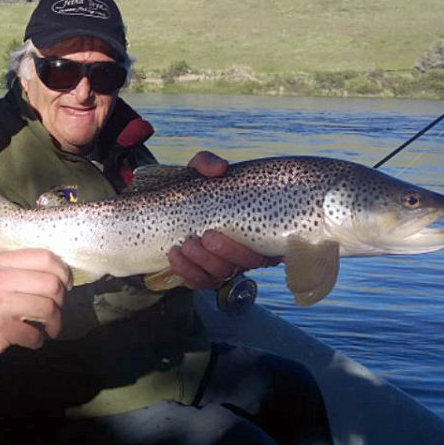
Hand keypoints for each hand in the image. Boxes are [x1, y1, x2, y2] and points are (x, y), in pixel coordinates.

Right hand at [0, 249, 71, 359]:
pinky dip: (38, 340)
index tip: (65, 285)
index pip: (45, 257)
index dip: (63, 272)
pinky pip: (34, 334)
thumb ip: (24, 270)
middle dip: (61, 301)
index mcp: (1, 262)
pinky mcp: (0, 328)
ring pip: (47, 309)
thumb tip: (62, 275)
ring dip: (55, 323)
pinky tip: (32, 339)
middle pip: (51, 284)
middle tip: (56, 310)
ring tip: (50, 328)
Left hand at [170, 151, 273, 289]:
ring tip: (186, 244)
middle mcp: (244, 250)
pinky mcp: (201, 276)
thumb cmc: (191, 191)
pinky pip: (199, 281)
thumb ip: (206, 163)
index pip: (282, 244)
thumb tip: (220, 168)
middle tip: (208, 235)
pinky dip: (187, 270)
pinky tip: (174, 254)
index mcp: (256, 227)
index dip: (284, 250)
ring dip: (205, 261)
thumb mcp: (197, 173)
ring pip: (223, 273)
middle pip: (250, 262)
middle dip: (229, 251)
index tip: (270, 242)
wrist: (160, 210)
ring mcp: (223, 266)